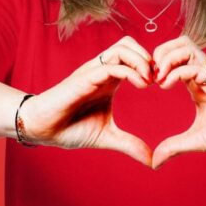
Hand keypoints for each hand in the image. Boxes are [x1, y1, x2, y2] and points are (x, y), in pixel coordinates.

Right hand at [17, 35, 153, 166]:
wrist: (42, 129)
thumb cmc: (70, 128)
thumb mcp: (107, 137)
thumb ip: (129, 144)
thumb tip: (151, 160)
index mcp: (109, 79)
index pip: (134, 55)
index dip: (152, 64)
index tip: (164, 83)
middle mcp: (102, 71)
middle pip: (130, 44)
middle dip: (149, 57)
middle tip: (159, 80)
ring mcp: (92, 72)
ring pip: (122, 48)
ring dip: (141, 60)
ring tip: (150, 81)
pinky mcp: (83, 79)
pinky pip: (109, 66)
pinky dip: (129, 71)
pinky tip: (140, 85)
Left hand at [149, 35, 205, 168]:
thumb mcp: (197, 141)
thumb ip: (175, 146)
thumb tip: (155, 161)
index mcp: (198, 83)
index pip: (175, 57)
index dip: (157, 65)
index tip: (146, 83)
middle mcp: (205, 73)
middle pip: (179, 43)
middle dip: (159, 53)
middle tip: (149, 76)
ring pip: (186, 46)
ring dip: (167, 57)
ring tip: (158, 78)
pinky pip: (196, 66)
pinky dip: (176, 72)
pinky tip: (167, 85)